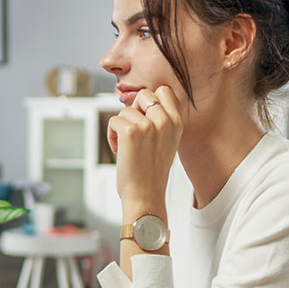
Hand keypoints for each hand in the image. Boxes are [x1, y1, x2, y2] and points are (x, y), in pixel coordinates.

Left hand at [106, 86, 182, 209]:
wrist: (146, 196)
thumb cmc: (151, 172)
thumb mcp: (166, 142)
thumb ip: (159, 120)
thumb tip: (141, 100)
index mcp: (177, 123)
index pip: (163, 91)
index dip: (149, 101)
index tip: (144, 118)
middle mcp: (165, 121)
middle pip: (143, 94)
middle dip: (134, 110)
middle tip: (134, 132)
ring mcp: (148, 125)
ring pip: (125, 110)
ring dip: (121, 127)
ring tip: (128, 147)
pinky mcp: (130, 131)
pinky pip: (113, 120)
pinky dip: (111, 135)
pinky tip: (120, 151)